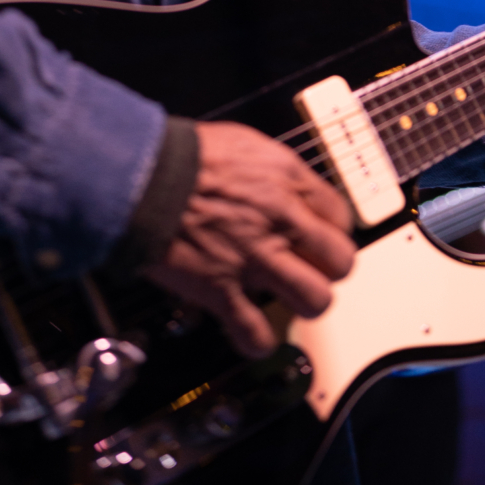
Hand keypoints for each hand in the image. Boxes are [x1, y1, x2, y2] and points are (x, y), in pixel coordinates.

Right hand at [143, 121, 355, 357]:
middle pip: (340, 261)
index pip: (341, 216)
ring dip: (305, 303)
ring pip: (315, 299)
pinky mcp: (223, 288)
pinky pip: (255, 331)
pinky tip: (253, 335)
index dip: (332, 231)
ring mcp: (255, 257)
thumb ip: (273, 171)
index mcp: (287, 180)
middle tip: (311, 269)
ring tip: (289, 298)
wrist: (143, 176)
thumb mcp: (244, 144)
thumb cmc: (184, 156)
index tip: (320, 237)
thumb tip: (284, 186)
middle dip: (329, 269)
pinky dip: (256, 340)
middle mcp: (280, 220)